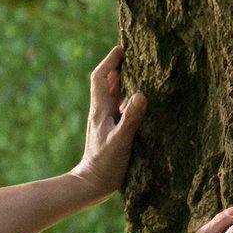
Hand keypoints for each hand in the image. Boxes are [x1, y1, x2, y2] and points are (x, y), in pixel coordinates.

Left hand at [69, 45, 146, 202]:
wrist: (92, 185)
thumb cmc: (105, 164)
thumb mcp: (120, 140)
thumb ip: (130, 118)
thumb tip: (141, 94)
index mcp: (100, 109)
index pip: (101, 76)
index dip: (110, 60)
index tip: (122, 47)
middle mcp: (102, 111)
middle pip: (107, 81)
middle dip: (118, 65)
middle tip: (134, 52)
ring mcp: (106, 121)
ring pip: (114, 94)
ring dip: (124, 81)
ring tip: (141, 70)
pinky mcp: (112, 131)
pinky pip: (121, 108)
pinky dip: (129, 99)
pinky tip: (141, 101)